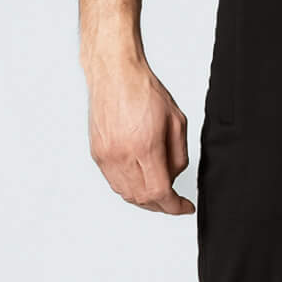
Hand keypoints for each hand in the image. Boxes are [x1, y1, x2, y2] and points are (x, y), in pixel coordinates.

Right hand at [87, 60, 194, 213]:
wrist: (115, 75)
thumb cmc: (143, 91)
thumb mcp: (177, 122)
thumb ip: (178, 156)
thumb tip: (173, 178)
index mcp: (144, 146)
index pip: (159, 192)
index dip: (175, 206)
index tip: (184, 207)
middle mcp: (121, 155)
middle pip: (142, 198)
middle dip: (162, 205)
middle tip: (174, 202)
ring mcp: (105, 157)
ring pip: (126, 194)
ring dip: (145, 199)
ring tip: (159, 192)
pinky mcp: (96, 154)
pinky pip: (114, 183)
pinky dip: (129, 188)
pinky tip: (141, 181)